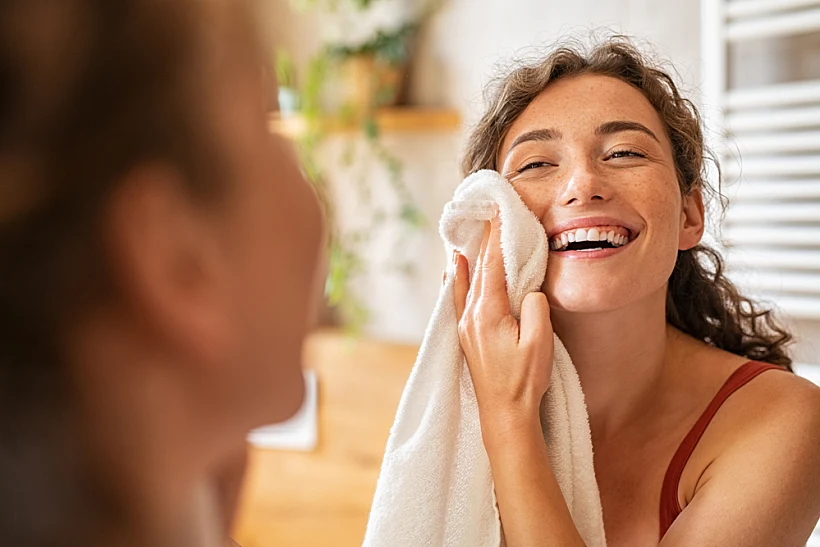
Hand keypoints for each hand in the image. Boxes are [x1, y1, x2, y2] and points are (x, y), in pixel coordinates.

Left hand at [453, 211, 553, 432]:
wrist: (504, 415)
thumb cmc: (524, 381)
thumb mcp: (540, 343)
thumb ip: (535, 309)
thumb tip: (529, 290)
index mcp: (488, 313)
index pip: (493, 266)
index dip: (497, 238)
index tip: (500, 213)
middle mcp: (470, 316)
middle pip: (478, 270)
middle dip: (485, 241)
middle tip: (490, 214)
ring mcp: (465, 327)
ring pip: (467, 282)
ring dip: (472, 256)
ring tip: (471, 232)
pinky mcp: (467, 337)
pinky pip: (458, 298)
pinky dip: (456, 279)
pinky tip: (452, 269)